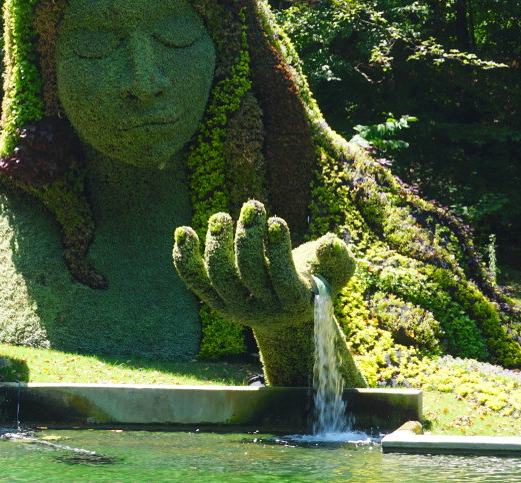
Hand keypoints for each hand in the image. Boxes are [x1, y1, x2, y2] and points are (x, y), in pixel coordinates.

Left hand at [173, 199, 364, 385]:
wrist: (290, 314)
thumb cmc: (318, 279)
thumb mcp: (336, 271)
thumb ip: (337, 257)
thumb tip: (330, 243)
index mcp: (295, 302)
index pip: (282, 279)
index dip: (277, 250)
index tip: (277, 221)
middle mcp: (262, 309)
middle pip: (248, 275)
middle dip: (247, 239)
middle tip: (253, 207)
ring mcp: (235, 307)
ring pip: (219, 277)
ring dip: (218, 243)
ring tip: (223, 216)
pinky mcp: (215, 300)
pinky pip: (195, 280)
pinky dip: (185, 256)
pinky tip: (183, 232)